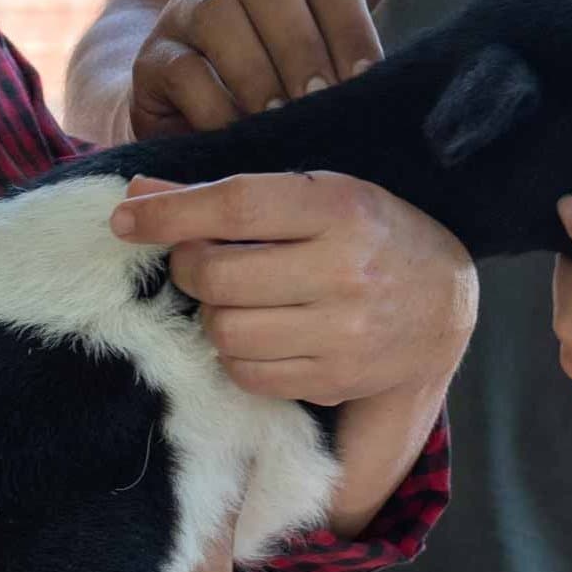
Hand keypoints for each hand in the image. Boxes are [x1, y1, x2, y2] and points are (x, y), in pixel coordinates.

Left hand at [112, 174, 474, 407]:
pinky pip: (247, 373)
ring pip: (225, 329)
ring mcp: (342, 331)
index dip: (169, 213)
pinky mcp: (335, 379)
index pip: (235, 205)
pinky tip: (259, 331)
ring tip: (236, 297)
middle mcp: (344, 269)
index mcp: (340, 207)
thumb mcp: (317, 194)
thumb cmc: (371, 234)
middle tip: (199, 260)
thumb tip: (137, 192)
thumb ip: (231, 196)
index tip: (126, 217)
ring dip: (212, 313)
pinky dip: (235, 353)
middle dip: (189, 266)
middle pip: (218, 274)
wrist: (445, 303)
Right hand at [128, 0, 382, 137]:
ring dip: (255, 71)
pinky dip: (214, 104)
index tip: (366, 82)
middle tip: (319, 101)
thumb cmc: (276, 89)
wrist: (191, 113)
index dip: (351, 31)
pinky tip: (237, 133)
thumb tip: (385, 95)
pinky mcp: (151, 55)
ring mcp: (183, 5)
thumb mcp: (314, 68)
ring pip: (218, 16)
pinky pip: (183, 68)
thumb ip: (343, 66)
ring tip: (278, 119)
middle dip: (301, 47)